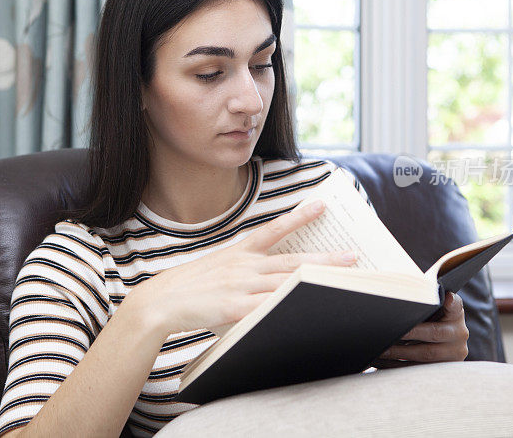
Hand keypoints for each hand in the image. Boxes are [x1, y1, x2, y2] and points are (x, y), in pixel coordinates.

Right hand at [124, 199, 357, 336]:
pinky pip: (268, 308)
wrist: (160, 301)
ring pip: (287, 283)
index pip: (273, 230)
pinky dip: (289, 307)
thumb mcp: (216, 269)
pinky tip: (308, 308)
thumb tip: (265, 275)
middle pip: (291, 261)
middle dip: (324, 259)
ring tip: (342, 281)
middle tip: (352, 256)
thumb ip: (242, 271)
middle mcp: (244, 266)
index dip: (298, 217)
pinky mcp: (235, 308)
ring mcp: (240, 286)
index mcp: (238, 254)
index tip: (320, 205)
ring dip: (316, 282)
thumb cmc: (188, 287)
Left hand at [371, 292, 468, 368]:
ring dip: (399, 354)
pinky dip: (397, 366)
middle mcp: (459, 332)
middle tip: (387, 333)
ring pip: (425, 356)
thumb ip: (422, 299)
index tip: (447, 297)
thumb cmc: (428, 315)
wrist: (441, 338)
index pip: (455, 304)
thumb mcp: (430, 305)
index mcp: (456, 312)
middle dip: (408, 334)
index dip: (451, 302)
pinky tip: (380, 362)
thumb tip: (397, 290)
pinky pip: (419, 370)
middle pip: (434, 333)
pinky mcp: (443, 369)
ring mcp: (454, 353)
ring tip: (379, 350)